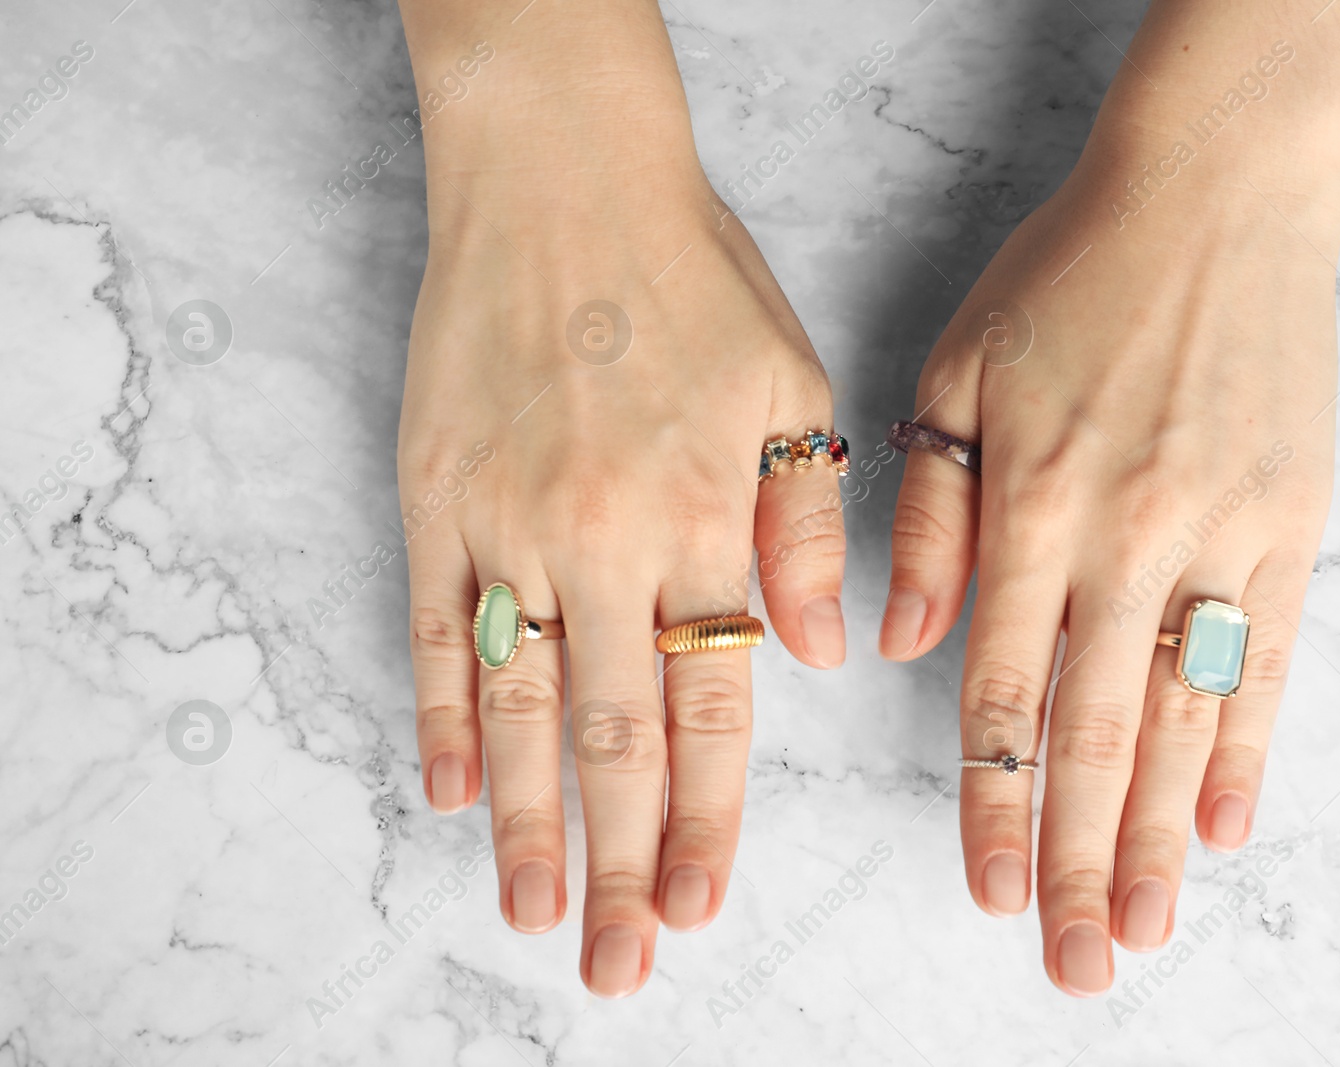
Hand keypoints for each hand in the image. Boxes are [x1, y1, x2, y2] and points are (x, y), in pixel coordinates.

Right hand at [397, 0, 845, 997]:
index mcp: (703, 519)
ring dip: (525, 819)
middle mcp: (605, 539)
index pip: (712, 705)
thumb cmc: (687, 276)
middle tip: (616, 960)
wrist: (560, 176)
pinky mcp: (434, 494)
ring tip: (530, 909)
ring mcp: (508, 522)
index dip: (705, 815)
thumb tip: (817, 653)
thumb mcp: (790, 385)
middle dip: (617, 860)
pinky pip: (437, 624)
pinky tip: (447, 788)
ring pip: (519, 703)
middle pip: (613, 734)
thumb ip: (807, 525)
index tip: (699, 902)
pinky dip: (442, 711)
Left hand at [881, 61, 1339, 991]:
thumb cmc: (1065, 283)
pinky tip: (1226, 826)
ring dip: (1158, 830)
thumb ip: (927, 519)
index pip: (998, 690)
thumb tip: (899, 647)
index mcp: (1026, 506)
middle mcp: (1120, 536)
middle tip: (1073, 961)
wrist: (1208, 198)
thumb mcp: (956, 376)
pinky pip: (1267, 656)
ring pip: (1181, 713)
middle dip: (1075, 855)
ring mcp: (1217, 532)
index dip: (990, 799)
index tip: (987, 888)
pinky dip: (1248, 746)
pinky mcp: (1292, 521)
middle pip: (1091, 729)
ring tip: (1145, 926)